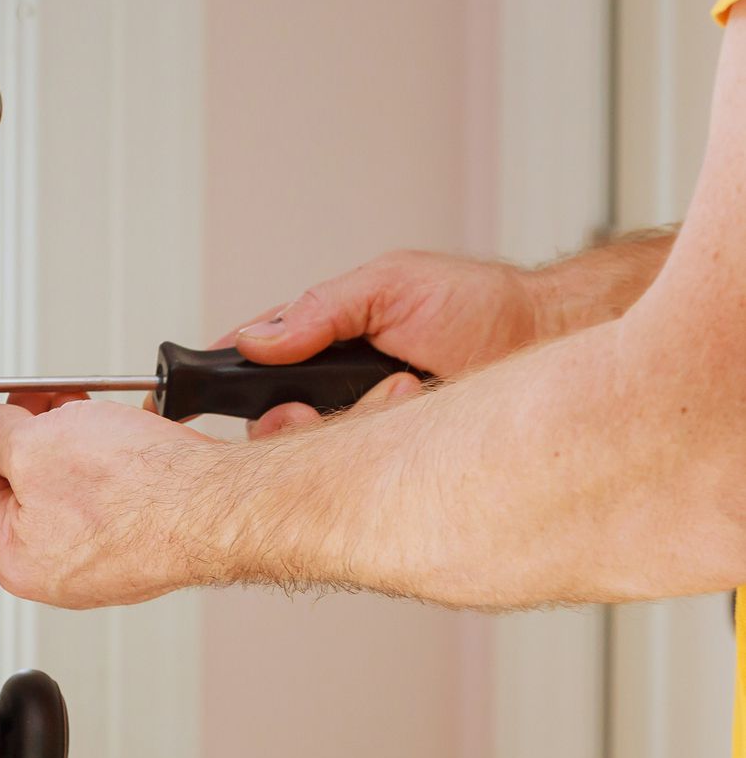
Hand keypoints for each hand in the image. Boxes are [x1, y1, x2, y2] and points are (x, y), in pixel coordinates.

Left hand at [0, 395, 223, 608]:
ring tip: (85, 412)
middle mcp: (57, 570)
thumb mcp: (36, 445)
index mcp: (15, 559)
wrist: (219, 506)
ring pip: (68, 486)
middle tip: (37, 400)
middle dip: (27, 434)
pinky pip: (109, 495)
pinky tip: (120, 438)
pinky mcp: (141, 542)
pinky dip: (108, 461)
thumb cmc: (139, 494)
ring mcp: (103, 559)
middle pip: (21, 487)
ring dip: (69, 441)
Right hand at [229, 251, 540, 435]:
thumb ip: (319, 307)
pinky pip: (360, 474)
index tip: (208, 391)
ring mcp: (362, 426)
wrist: (548, 339)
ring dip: (349, 421)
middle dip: (287, 419)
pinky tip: (412, 410)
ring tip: (401, 388)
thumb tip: (258, 339)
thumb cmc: (479, 304)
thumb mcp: (389, 283)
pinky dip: (381, 443)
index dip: (227, 378)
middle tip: (309, 410)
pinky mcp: (394, 462)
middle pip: (268, 421)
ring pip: (312, 453)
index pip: (250, 361)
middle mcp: (333, 388)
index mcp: (319, 339)